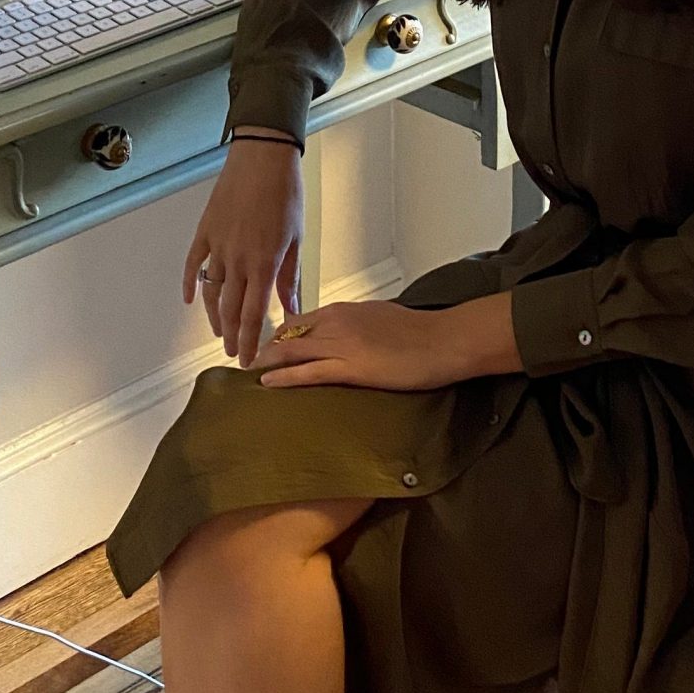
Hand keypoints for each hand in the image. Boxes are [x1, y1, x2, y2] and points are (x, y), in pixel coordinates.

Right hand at [184, 133, 305, 364]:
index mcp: (264, 263)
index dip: (250, 341)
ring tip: (218, 333)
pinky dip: (191, 284)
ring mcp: (218, 246)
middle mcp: (238, 260)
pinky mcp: (206, 231)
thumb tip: (294, 308)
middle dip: (232, 336)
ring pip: (212, 292)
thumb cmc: (286, 194)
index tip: (249, 360)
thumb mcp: (296, 238)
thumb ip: (291, 276)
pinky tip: (191, 300)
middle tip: (234, 354)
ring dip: (214, 317)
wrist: (263, 158)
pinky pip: (194, 264)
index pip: (255, 314)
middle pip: (231, 309)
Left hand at [250, 292, 518, 391]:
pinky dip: (283, 377)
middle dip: (266, 347)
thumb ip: (360, 325)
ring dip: (268, 361)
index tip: (269, 345)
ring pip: (291, 351)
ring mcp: (342, 344)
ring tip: (249, 373)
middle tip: (249, 360)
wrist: (444, 340)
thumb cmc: (422, 333)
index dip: (282, 334)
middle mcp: (337, 321)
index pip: (302, 319)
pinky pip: (308, 372)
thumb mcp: (383, 319)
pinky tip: (267, 383)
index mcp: (345, 309)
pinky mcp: (350, 368)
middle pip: (289, 334)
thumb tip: (351, 335)